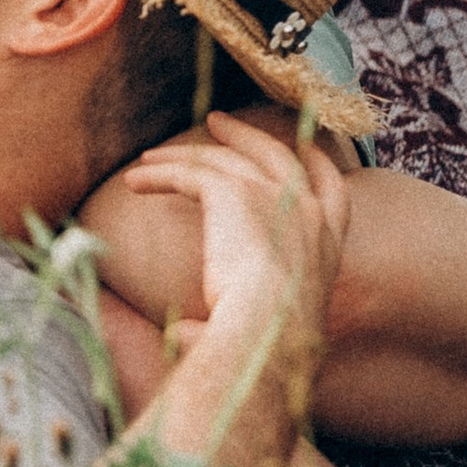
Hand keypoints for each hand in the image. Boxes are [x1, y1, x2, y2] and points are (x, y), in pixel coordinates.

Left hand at [115, 111, 350, 355]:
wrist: (270, 330)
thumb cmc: (273, 344)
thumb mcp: (269, 329)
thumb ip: (231, 323)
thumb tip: (181, 336)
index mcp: (328, 243)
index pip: (332, 190)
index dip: (316, 163)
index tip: (303, 147)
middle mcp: (307, 212)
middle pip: (276, 155)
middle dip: (246, 136)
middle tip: (218, 122)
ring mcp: (271, 195)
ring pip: (223, 160)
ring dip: (185, 155)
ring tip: (154, 157)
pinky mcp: (232, 190)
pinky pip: (187, 174)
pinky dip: (159, 176)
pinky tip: (135, 183)